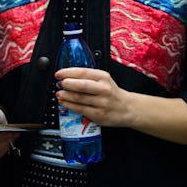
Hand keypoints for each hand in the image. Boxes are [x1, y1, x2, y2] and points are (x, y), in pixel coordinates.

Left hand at [55, 67, 186, 143]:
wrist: (127, 108)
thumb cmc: (112, 93)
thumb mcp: (103, 79)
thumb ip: (87, 77)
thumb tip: (66, 75)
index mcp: (103, 77)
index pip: (83, 72)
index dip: (67, 72)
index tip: (58, 74)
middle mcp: (103, 89)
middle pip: (80, 85)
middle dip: (66, 84)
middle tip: (59, 84)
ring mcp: (101, 103)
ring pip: (78, 98)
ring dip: (65, 95)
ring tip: (59, 93)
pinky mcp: (98, 114)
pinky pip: (79, 109)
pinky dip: (69, 105)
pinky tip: (64, 102)